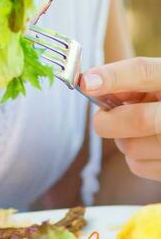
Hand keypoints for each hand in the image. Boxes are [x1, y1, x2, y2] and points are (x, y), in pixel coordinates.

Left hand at [80, 57, 160, 180]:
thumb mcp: (155, 82)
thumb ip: (129, 81)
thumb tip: (91, 86)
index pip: (144, 72)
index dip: (113, 76)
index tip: (85, 83)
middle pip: (140, 120)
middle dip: (110, 120)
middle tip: (103, 117)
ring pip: (132, 147)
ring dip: (122, 138)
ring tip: (137, 130)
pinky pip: (137, 166)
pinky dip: (133, 156)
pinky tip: (147, 145)